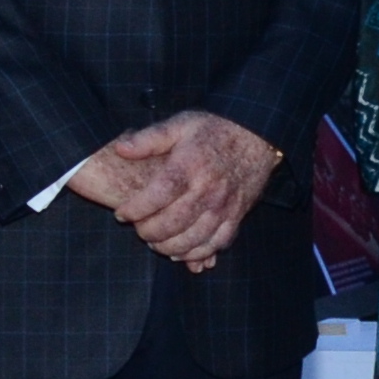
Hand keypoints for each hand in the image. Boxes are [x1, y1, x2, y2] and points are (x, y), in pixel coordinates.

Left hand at [96, 112, 282, 270]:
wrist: (257, 135)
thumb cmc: (214, 129)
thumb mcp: (180, 124)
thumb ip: (149, 139)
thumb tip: (121, 149)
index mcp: (189, 166)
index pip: (157, 196)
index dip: (135, 210)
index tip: (121, 214)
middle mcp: (208, 189)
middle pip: (173, 223)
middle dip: (148, 232)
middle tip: (139, 229)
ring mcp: (224, 205)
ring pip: (193, 239)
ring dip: (169, 247)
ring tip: (155, 242)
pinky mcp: (237, 215)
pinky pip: (217, 243)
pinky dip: (197, 253)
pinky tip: (182, 252)